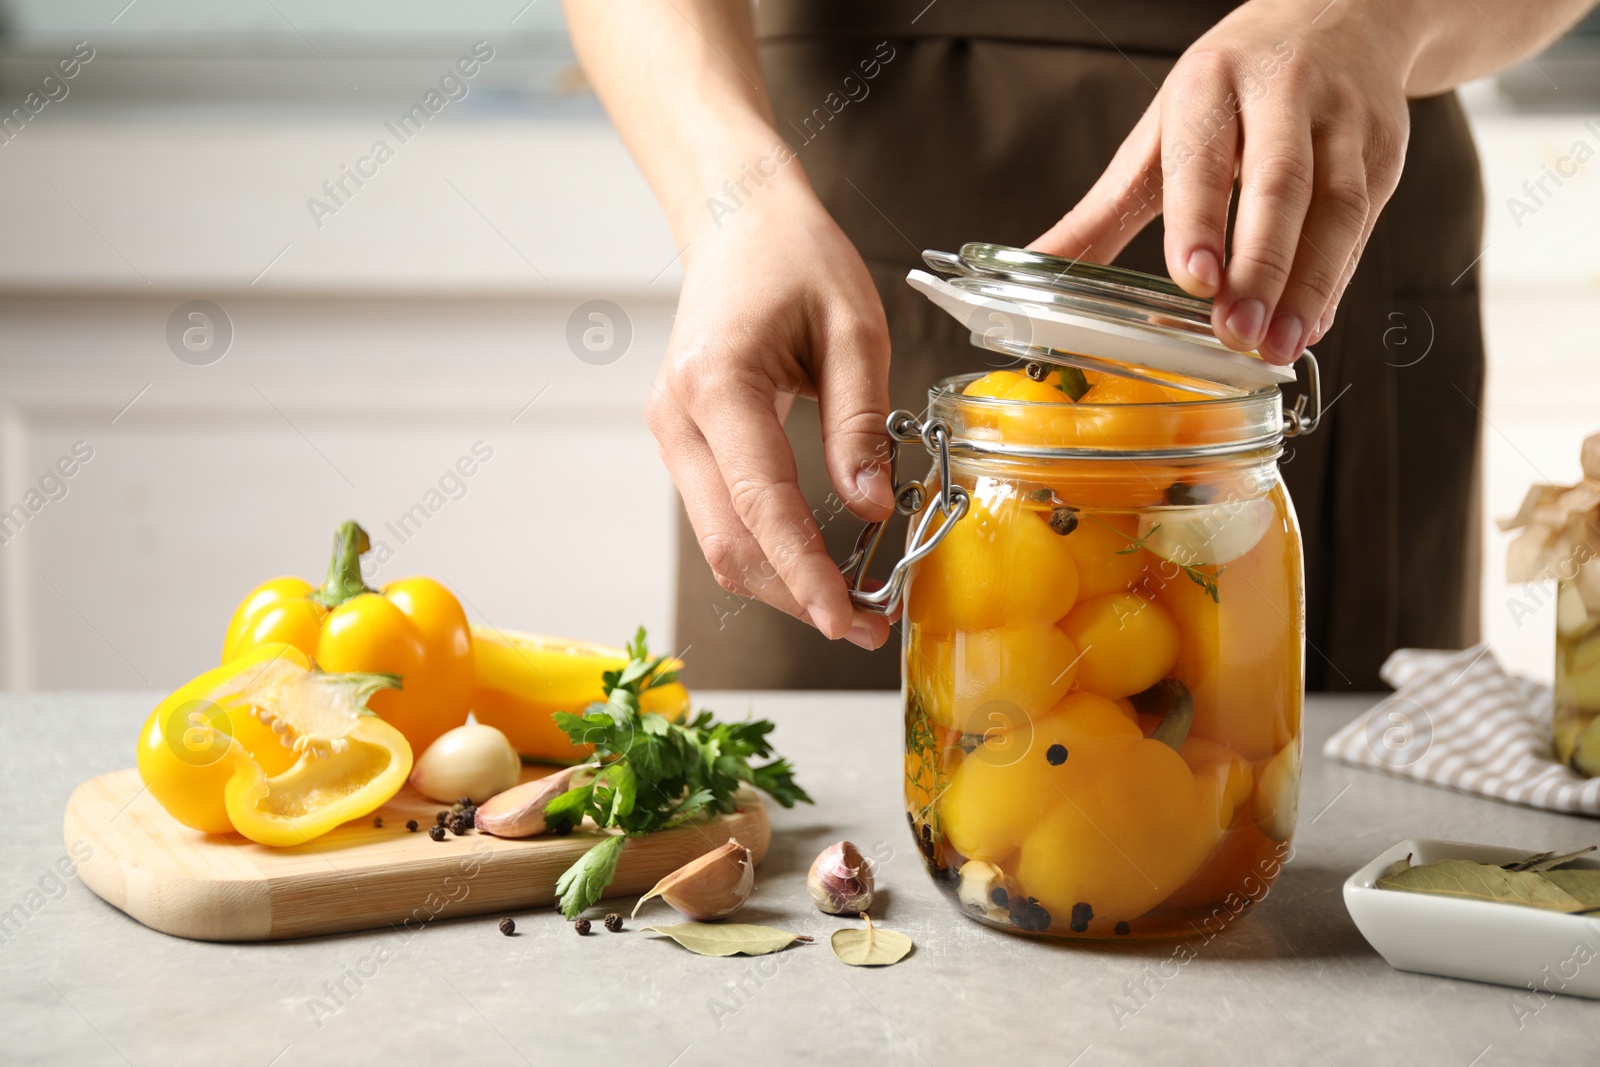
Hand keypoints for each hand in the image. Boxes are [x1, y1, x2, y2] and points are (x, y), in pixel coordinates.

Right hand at [645, 184, 895, 648]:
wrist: (736, 220)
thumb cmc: (796, 258)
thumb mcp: (854, 327)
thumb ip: (860, 422)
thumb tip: (871, 510)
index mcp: (717, 384)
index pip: (762, 505)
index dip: (805, 573)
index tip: (848, 620)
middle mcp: (678, 417)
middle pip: (730, 544)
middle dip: (795, 597)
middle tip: (866, 627)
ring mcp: (672, 432)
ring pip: (720, 540)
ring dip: (780, 582)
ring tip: (851, 605)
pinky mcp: (685, 441)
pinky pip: (722, 515)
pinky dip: (767, 550)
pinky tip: (816, 564)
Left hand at [1030, 0, 1413, 363]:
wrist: (1340, 17)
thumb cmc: (1233, 87)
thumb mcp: (1160, 134)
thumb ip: (1102, 212)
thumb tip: (1034, 270)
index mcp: (1210, 84)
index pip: (1204, 154)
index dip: (1200, 217)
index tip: (1193, 278)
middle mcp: (1283, 93)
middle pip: (1280, 185)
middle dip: (1260, 266)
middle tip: (1235, 333)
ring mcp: (1343, 120)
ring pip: (1335, 208)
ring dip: (1306, 287)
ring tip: (1273, 347)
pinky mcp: (1385, 151)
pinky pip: (1363, 225)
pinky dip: (1335, 282)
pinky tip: (1308, 324)